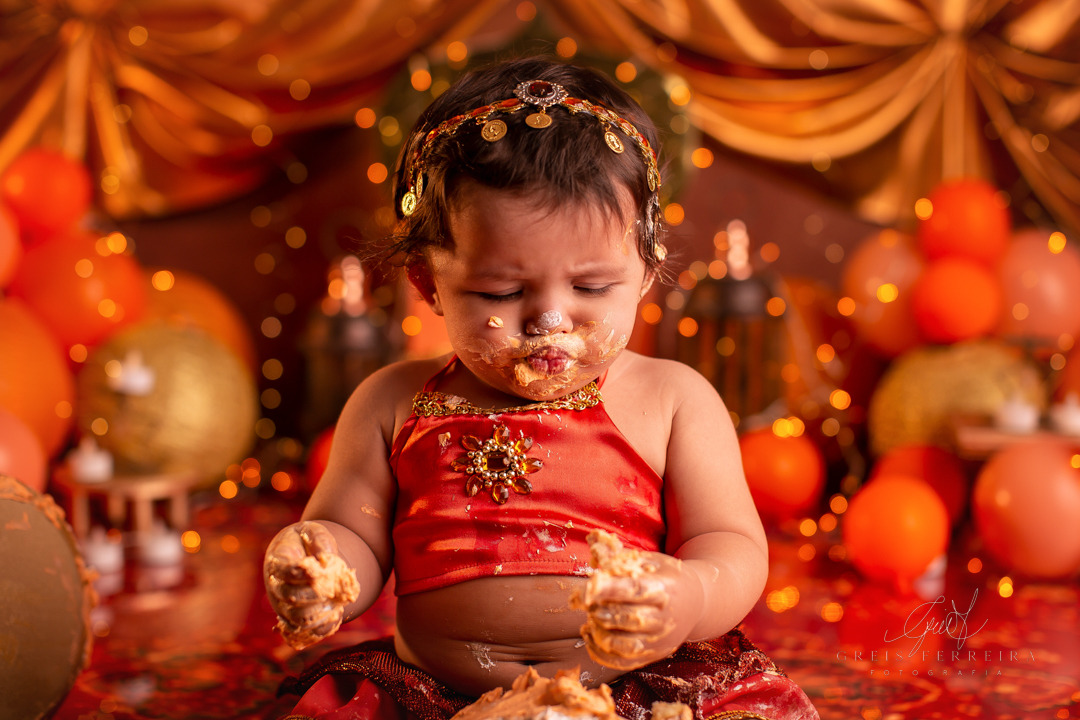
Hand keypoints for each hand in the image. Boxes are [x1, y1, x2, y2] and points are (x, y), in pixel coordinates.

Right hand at [264, 521, 358, 648]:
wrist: (303, 556)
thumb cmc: (307, 541)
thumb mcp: (314, 531)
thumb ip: (319, 540)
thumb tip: (324, 559)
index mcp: (277, 562)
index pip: (284, 571)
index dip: (301, 573)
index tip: (317, 570)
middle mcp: (277, 587)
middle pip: (291, 598)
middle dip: (315, 594)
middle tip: (331, 586)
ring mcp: (284, 607)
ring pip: (299, 620)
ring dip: (322, 612)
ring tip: (336, 601)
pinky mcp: (295, 621)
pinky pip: (308, 633)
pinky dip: (324, 627)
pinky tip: (336, 613)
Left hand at [574, 547, 704, 670]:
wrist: (697, 601)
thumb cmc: (665, 576)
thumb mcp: (649, 560)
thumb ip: (619, 555)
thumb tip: (592, 539)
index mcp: (665, 588)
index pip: (636, 590)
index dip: (610, 589)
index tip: (589, 585)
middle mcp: (665, 618)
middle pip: (629, 618)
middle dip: (601, 610)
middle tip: (584, 600)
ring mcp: (660, 640)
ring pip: (625, 645)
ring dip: (600, 633)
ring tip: (589, 618)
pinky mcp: (654, 655)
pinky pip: (623, 662)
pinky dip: (601, 653)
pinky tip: (590, 634)